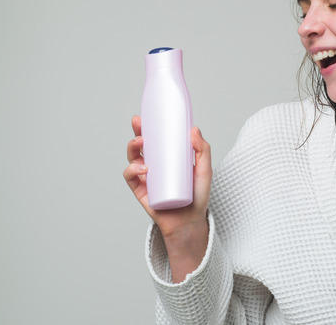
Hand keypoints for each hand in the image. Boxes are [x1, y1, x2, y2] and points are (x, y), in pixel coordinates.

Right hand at [123, 115, 210, 240]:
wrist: (190, 221)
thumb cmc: (198, 195)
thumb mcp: (205, 170)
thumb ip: (203, 150)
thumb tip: (194, 129)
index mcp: (169, 157)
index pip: (158, 138)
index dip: (151, 126)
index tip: (148, 114)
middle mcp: (155, 164)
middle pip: (141, 144)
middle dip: (137, 131)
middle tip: (138, 123)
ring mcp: (146, 177)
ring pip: (132, 157)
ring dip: (132, 147)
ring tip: (141, 143)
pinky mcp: (140, 190)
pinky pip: (130, 177)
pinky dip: (132, 169)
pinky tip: (143, 168)